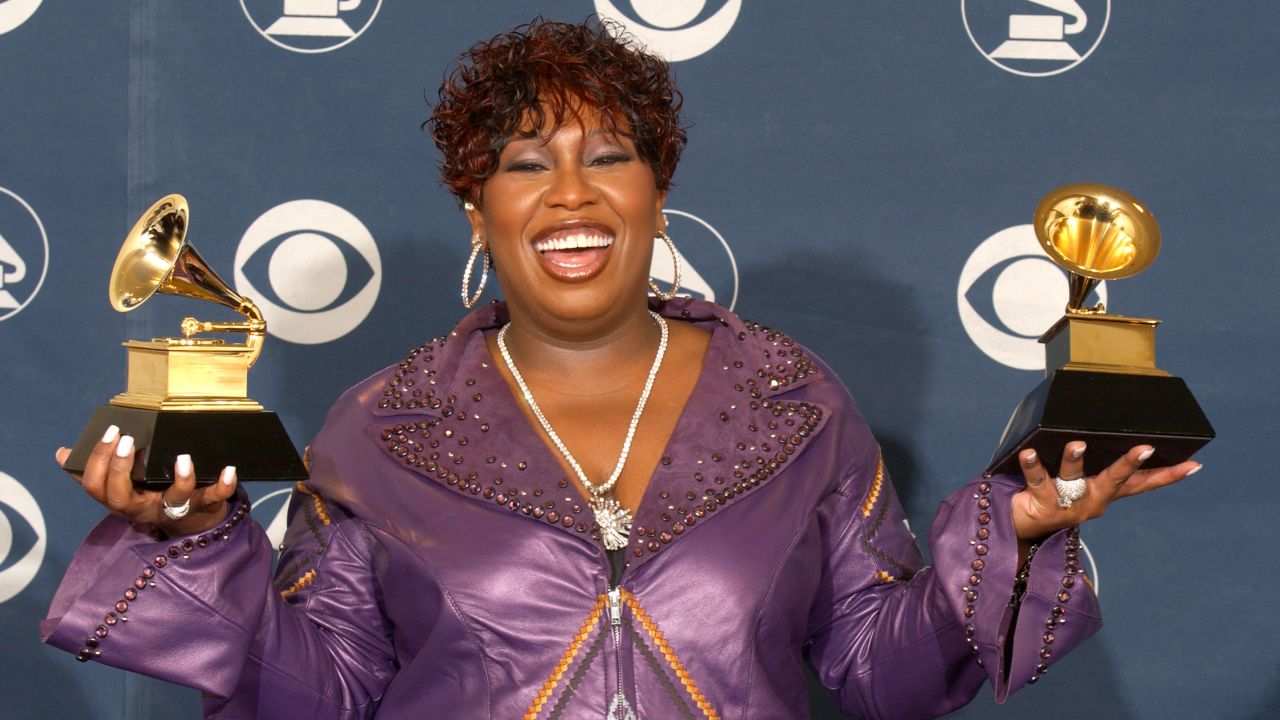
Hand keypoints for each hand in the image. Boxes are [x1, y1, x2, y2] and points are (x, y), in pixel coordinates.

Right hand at [55, 424, 238, 535]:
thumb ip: (97, 472)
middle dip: (120, 468)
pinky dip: (223, 484)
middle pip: (121, 497)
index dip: (98, 461)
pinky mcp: (205, 506)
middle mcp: (144, 509)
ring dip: (180, 479)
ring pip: (174, 500)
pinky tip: (229, 468)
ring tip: (182, 457)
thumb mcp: (125, 487)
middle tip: (126, 440)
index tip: (111, 432)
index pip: (96, 487)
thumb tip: (64, 454)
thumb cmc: (153, 496)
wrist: (193, 524)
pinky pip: (214, 498)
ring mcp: (175, 509)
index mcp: (122, 500)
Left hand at [1011, 441, 1201, 541]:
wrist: (1022, 526)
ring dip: (1076, 459)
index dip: (1168, 475)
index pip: (1142, 483)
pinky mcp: (1042, 505)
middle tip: (1145, 448)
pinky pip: (1038, 480)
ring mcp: (1068, 505)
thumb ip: (1089, 460)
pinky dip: (1033, 464)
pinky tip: (1029, 451)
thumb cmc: (1052, 493)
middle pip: (1114, 480)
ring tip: (1077, 444)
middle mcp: (1091, 500)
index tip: (1193, 464)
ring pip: (1073, 478)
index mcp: (1105, 493)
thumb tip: (1096, 426)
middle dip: (1130, 464)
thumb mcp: (1077, 479)